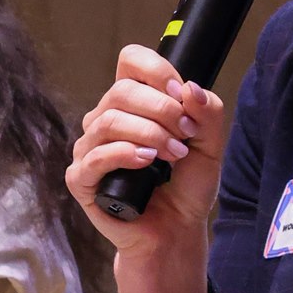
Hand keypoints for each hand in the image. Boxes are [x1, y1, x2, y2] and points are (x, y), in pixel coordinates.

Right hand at [66, 46, 225, 261]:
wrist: (177, 231)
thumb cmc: (186, 187)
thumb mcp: (210, 145)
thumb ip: (207, 113)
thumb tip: (190, 87)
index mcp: (132, 103)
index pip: (131, 61)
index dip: (156, 70)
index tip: (181, 95)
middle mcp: (105, 120)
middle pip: (122, 90)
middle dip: (162, 110)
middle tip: (186, 135)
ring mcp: (90, 149)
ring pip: (109, 121)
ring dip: (149, 133)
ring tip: (174, 154)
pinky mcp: (81, 179)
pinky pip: (94, 157)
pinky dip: (124, 154)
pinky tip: (147, 162)